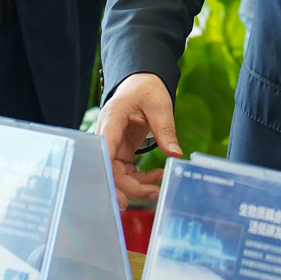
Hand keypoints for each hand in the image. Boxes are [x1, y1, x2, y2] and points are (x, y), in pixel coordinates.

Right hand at [94, 72, 183, 206]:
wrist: (142, 83)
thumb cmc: (147, 89)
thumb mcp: (160, 106)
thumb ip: (165, 130)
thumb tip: (175, 154)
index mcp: (112, 119)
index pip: (105, 151)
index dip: (109, 175)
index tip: (121, 196)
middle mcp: (108, 135)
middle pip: (110, 169)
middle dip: (130, 187)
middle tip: (153, 194)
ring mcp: (113, 145)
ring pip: (118, 174)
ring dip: (137, 185)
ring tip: (159, 183)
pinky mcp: (121, 151)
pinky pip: (126, 171)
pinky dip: (140, 178)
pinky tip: (156, 175)